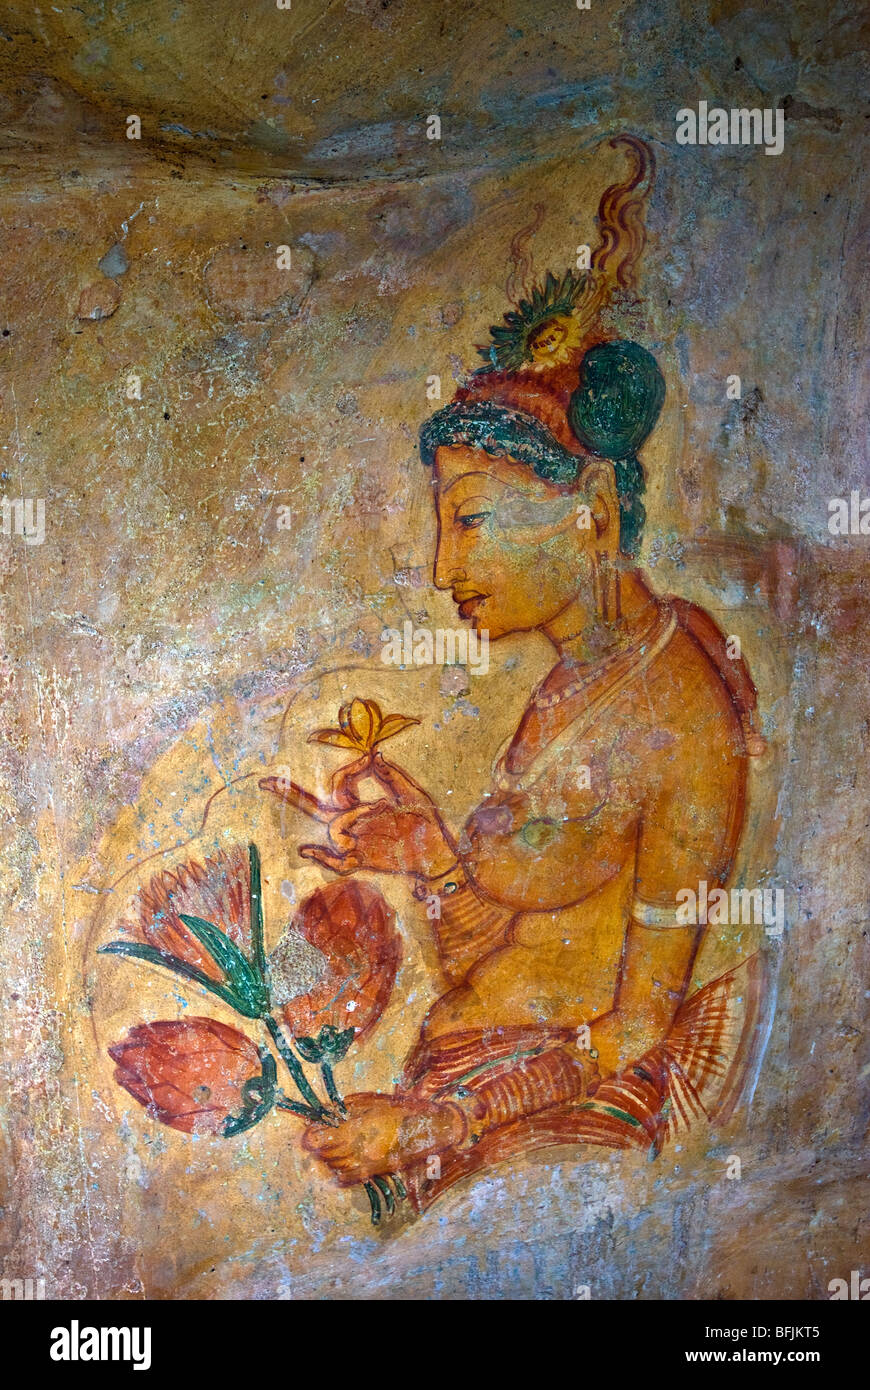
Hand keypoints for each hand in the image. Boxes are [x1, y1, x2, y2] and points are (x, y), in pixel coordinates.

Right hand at [260, 751, 456, 878]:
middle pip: (312, 807)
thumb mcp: (410, 792)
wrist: (437, 851)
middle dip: (288, 794)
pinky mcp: (362, 861)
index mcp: (359, 805)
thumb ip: (391, 775)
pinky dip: (321, 857)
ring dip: (356, 813)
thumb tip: (374, 754)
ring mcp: (353, 842)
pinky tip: (306, 851)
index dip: (352, 768)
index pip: (340, 782)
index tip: (370, 758)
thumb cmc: (425, 821)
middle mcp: (350, 823)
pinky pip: (336, 862)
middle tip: (264, 781)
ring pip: (335, 826)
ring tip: (382, 809)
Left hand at [302, 1092, 463, 1183]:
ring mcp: (367, 1162)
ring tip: (333, 1147)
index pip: (322, 1139)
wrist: (430, 1129)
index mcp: (358, 1128)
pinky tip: (341, 1164)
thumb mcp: (374, 1101)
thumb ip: (348, 1107)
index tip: (308, 1131)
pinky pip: (348, 1177)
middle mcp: (359, 1148)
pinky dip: (339, 1172)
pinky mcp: (375, 1172)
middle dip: (320, 1145)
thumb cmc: (402, 1110)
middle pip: (326, 1154)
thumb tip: (326, 1111)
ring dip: (329, 1157)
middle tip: (320, 1136)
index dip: (311, 1136)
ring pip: (335, 1166)